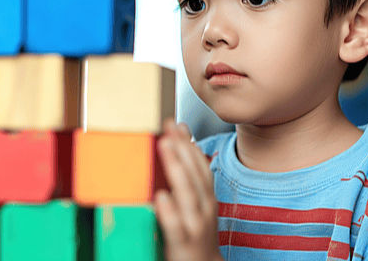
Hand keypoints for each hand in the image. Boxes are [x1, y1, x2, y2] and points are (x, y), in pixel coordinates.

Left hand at [155, 117, 222, 260]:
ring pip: (188, 193)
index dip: (188, 143)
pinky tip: (161, 196)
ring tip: (165, 147)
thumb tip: (181, 139)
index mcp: (207, 195)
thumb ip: (190, 171)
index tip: (175, 124)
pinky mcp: (184, 242)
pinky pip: (177, 225)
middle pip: (194, 173)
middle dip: (182, 148)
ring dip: (177, 168)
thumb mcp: (198, 199)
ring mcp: (196, 224)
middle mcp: (204, 206)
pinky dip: (170, 210)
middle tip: (167, 129)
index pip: (199, 163)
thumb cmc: (197, 228)